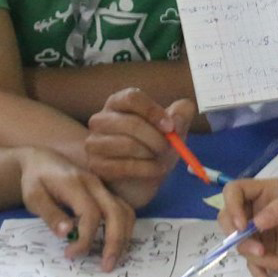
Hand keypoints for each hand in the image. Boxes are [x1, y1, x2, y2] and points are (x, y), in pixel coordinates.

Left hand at [16, 150, 134, 269]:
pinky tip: (114, 245)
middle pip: (116, 213)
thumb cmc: (35, 180)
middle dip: (115, 242)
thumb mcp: (33, 196)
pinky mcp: (106, 193)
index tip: (70, 254)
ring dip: (123, 238)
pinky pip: (124, 210)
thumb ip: (50, 214)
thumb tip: (66, 233)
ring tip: (112, 260)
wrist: (42, 160)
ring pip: (125, 212)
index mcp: (75, 184)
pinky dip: (123, 230)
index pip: (91, 214)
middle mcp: (95, 184)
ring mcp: (103, 188)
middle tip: (106, 267)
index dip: (85, 238)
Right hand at [84, 88, 198, 195]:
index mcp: (118, 103)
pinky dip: (146, 169)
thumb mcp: (171, 130)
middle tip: (169, 147)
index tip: (170, 126)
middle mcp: (101, 119)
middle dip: (157, 138)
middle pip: (131, 123)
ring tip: (161, 159)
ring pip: (128, 145)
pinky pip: (124, 166)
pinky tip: (154, 170)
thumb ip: (180, 115)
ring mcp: (94, 143)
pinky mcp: (95, 165)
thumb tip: (182, 110)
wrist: (139, 179)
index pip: (131, 97)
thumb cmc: (153, 147)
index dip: (153, 111)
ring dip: (152, 155)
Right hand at [219, 178, 277, 276]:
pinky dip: (262, 276)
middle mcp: (258, 212)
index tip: (243, 226)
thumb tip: (255, 222)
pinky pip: (255, 266)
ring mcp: (261, 234)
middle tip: (260, 251)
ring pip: (244, 247)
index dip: (232, 207)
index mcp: (266, 193)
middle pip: (229, 221)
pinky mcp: (267, 253)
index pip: (234, 191)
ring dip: (263, 260)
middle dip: (241, 239)